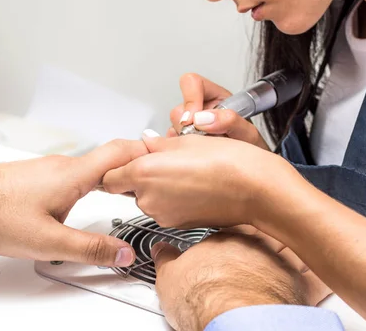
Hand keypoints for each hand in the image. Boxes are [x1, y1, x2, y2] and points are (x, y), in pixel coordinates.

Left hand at [0, 140, 148, 266]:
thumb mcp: (47, 241)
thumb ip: (89, 248)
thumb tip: (123, 253)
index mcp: (73, 174)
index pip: (121, 151)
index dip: (148, 153)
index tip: (167, 161)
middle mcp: (64, 165)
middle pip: (111, 158)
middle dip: (135, 170)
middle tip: (154, 184)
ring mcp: (50, 169)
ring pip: (92, 168)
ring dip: (113, 177)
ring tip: (128, 194)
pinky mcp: (38, 177)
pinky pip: (75, 174)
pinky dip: (93, 183)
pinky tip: (87, 200)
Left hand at [104, 134, 299, 228]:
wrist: (257, 191)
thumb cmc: (228, 162)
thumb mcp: (187, 140)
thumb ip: (156, 145)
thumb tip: (145, 144)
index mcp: (144, 173)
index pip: (108, 177)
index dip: (118, 167)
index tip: (129, 158)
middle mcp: (149, 198)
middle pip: (128, 188)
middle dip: (140, 175)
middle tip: (164, 160)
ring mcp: (163, 215)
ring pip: (147, 198)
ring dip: (157, 186)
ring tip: (184, 171)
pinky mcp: (178, 224)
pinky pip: (164, 208)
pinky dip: (172, 198)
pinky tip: (193, 185)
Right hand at [152, 231, 328, 330]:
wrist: (233, 320)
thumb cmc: (203, 298)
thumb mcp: (169, 277)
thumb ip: (166, 259)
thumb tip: (161, 251)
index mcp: (222, 237)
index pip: (227, 226)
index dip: (227, 235)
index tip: (224, 246)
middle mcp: (254, 244)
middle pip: (262, 232)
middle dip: (261, 239)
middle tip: (254, 251)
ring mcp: (279, 262)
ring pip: (292, 248)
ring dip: (292, 252)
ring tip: (287, 260)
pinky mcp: (300, 286)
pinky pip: (315, 277)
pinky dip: (314, 279)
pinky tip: (313, 282)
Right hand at [169, 73, 268, 149]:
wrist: (248, 168)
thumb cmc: (250, 147)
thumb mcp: (248, 134)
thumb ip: (230, 121)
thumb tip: (203, 118)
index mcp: (216, 97)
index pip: (192, 82)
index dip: (190, 99)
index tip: (194, 120)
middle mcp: (200, 108)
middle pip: (178, 109)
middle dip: (188, 127)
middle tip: (204, 140)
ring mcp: (189, 124)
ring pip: (173, 126)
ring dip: (186, 140)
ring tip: (206, 148)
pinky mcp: (181, 139)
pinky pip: (171, 141)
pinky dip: (181, 149)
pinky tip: (197, 153)